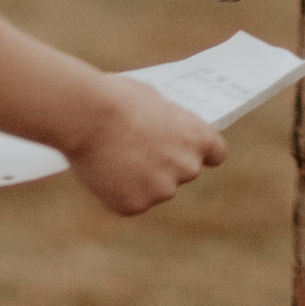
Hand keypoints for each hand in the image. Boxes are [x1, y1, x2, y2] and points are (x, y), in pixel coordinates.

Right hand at [66, 73, 226, 216]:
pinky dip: (118, 191)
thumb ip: (168, 125)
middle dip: (165, 165)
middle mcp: (187, 168)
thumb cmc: (118, 100)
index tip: (188, 150)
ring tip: (114, 158)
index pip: (216, 154)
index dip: (201, 153)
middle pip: (183, 173)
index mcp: (198, 138)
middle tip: (138, 151)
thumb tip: (164, 133)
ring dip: (141, 180)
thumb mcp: (154, 103)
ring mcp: (162, 190)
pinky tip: (104, 171)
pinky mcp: (136, 206)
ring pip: (155, 189)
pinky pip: (130, 201)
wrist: (88, 116)